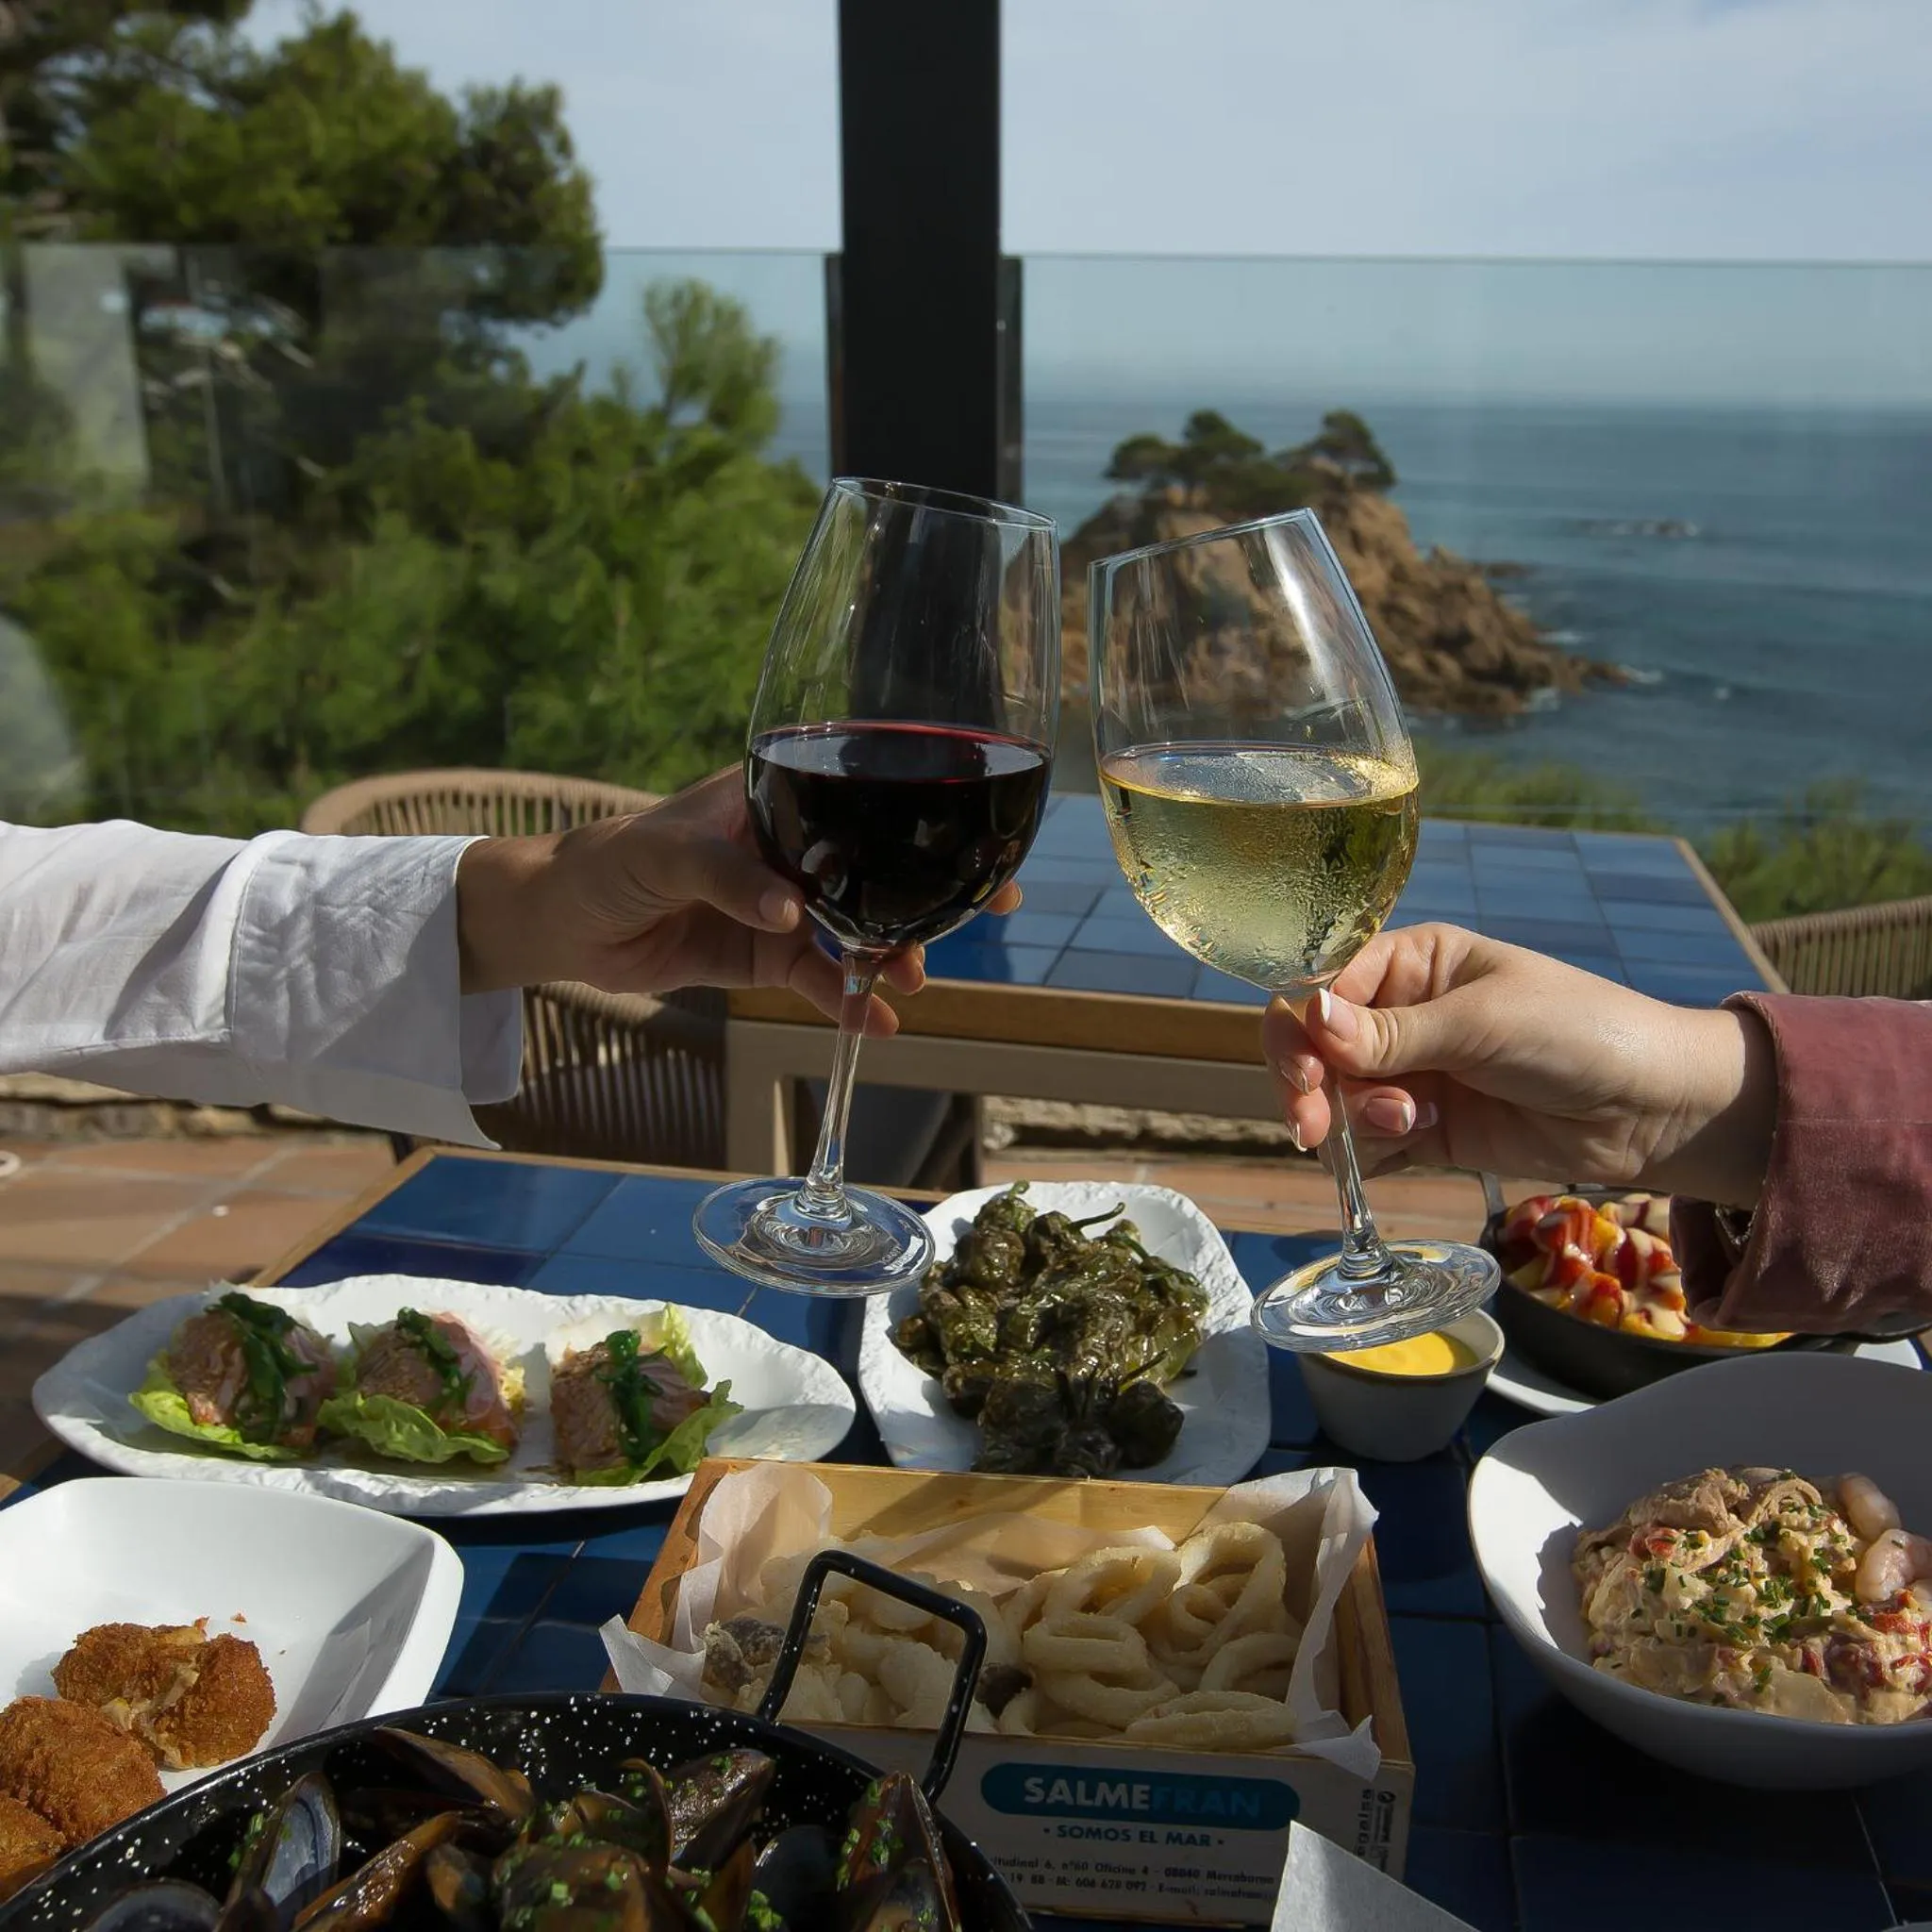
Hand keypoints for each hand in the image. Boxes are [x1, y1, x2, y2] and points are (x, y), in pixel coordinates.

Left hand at [457, 766, 1022, 1035]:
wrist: (560, 924)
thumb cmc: (606, 861)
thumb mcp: (663, 854)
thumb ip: (727, 877)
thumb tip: (790, 913)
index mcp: (773, 798)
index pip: (857, 801)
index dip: (916, 820)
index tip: (970, 841)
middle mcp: (789, 848)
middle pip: (874, 867)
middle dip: (925, 893)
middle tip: (984, 913)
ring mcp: (781, 904)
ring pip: (855, 929)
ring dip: (888, 955)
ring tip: (911, 981)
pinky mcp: (764, 956)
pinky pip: (818, 978)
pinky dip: (847, 1001)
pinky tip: (876, 1025)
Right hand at [1262, 924, 1776, 1206]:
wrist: (1652, 1110)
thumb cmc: (1580, 1032)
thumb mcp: (1484, 1023)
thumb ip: (1393, 1032)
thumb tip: (1310, 1017)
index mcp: (1412, 962)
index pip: (1321, 987)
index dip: (1300, 1029)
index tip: (1307, 1073)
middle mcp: (1399, 1014)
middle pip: (1313, 1049)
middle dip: (1311, 1086)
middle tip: (1316, 1127)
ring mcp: (1410, 1074)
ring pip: (1335, 1101)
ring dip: (1355, 1119)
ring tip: (1413, 1123)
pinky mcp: (1425, 1130)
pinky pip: (1365, 1145)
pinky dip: (1371, 1153)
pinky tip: (1418, 1141)